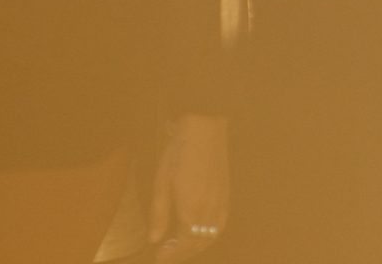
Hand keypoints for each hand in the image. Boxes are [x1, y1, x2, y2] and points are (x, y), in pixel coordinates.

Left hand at [147, 113, 229, 260]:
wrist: (204, 130)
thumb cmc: (179, 154)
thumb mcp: (161, 184)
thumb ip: (158, 214)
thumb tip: (155, 238)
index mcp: (191, 208)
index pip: (183, 244)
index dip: (171, 255)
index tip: (160, 257)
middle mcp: (209, 209)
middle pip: (199, 243)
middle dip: (182, 253)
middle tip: (167, 253)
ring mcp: (221, 202)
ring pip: (212, 236)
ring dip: (197, 245)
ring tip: (181, 244)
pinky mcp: (226, 195)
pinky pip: (221, 224)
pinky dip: (210, 234)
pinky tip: (199, 230)